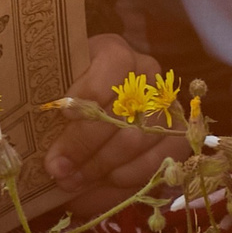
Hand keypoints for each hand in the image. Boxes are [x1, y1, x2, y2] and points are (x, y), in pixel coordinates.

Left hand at [44, 33, 188, 216]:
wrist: (97, 124)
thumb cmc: (68, 110)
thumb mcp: (57, 102)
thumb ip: (52, 120)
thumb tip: (54, 161)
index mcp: (112, 51)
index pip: (112, 65)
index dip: (90, 92)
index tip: (64, 117)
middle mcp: (146, 71)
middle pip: (124, 109)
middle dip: (87, 146)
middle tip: (60, 170)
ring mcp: (166, 102)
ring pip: (141, 137)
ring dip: (105, 165)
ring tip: (76, 181)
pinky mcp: (179, 133)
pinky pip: (162, 157)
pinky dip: (133, 174)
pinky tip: (108, 180)